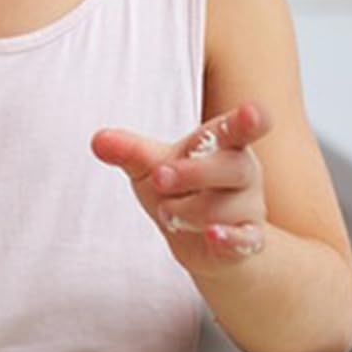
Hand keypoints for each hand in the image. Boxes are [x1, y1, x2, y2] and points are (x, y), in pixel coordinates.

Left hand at [90, 102, 270, 269]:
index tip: (252, 111)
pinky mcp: (247, 240)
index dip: (247, 120)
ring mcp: (248, 207)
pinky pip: (243, 239)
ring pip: (224, 209)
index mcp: (224, 144)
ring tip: (168, 213)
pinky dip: (228, 238)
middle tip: (158, 177)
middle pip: (231, 167)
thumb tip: (98, 140)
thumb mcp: (151, 166)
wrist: (201, 240)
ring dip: (186, 212)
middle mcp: (243, 172)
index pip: (238, 129)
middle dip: (192, 173)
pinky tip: (213, 235)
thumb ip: (129, 151)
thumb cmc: (179, 188)